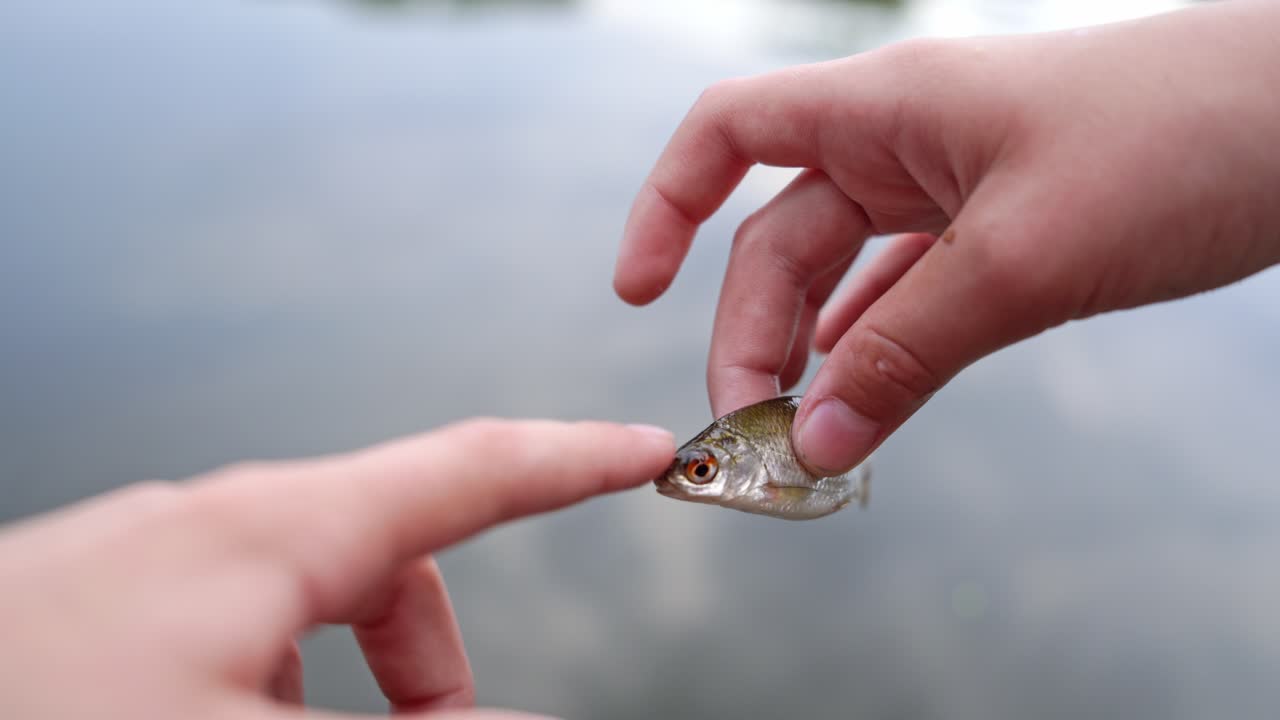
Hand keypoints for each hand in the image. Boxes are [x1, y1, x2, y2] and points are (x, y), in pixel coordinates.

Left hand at [0, 420, 673, 718]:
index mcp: (261, 534)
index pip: (468, 468)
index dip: (572, 460)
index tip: (643, 450)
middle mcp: (201, 526)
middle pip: (384, 554)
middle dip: (436, 655)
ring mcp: (138, 562)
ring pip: (300, 601)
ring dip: (344, 684)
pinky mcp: (87, 603)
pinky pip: (222, 624)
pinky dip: (268, 685)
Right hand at [614, 0, 1279, 474]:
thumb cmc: (1182, 141)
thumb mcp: (1026, 256)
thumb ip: (908, 350)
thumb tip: (816, 441)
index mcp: (887, 109)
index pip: (729, 133)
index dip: (665, 205)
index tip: (635, 291)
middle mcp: (904, 141)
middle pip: (780, 238)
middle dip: (754, 335)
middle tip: (758, 437)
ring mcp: (952, 186)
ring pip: (843, 275)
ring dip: (813, 352)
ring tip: (800, 437)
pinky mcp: (1000, 229)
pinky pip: (907, 293)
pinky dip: (877, 347)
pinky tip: (861, 399)